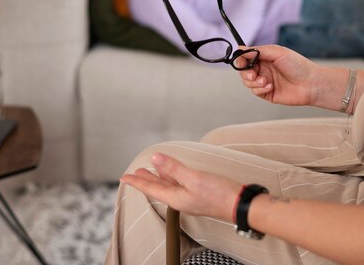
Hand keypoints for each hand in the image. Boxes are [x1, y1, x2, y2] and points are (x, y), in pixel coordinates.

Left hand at [121, 153, 242, 222]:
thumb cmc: (218, 194)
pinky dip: (173, 176)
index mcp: (176, 198)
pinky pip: (180, 183)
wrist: (239, 205)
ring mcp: (191, 196)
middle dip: (146, 180)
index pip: (151, 189)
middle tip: (135, 173)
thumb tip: (155, 158)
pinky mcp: (200, 193)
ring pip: (169, 185)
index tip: (124, 177)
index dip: (137, 182)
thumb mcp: (194, 178)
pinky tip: (174, 172)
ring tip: (151, 170)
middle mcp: (181, 199)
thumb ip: (174, 168)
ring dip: (159, 177)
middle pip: (159, 188)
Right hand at [237, 45, 317, 105]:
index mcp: (265, 57)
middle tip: (253, 74)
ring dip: (253, 82)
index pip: (246, 58)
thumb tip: (240, 49)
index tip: (241, 61)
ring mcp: (264, 81)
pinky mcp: (267, 93)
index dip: (241, 60)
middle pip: (244, 71)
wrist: (311, 84)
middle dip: (245, 73)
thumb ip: (257, 51)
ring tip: (265, 81)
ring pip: (247, 82)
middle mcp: (263, 69)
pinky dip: (260, 89)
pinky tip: (271, 86)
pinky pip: (255, 91)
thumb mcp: (277, 53)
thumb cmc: (298, 65)